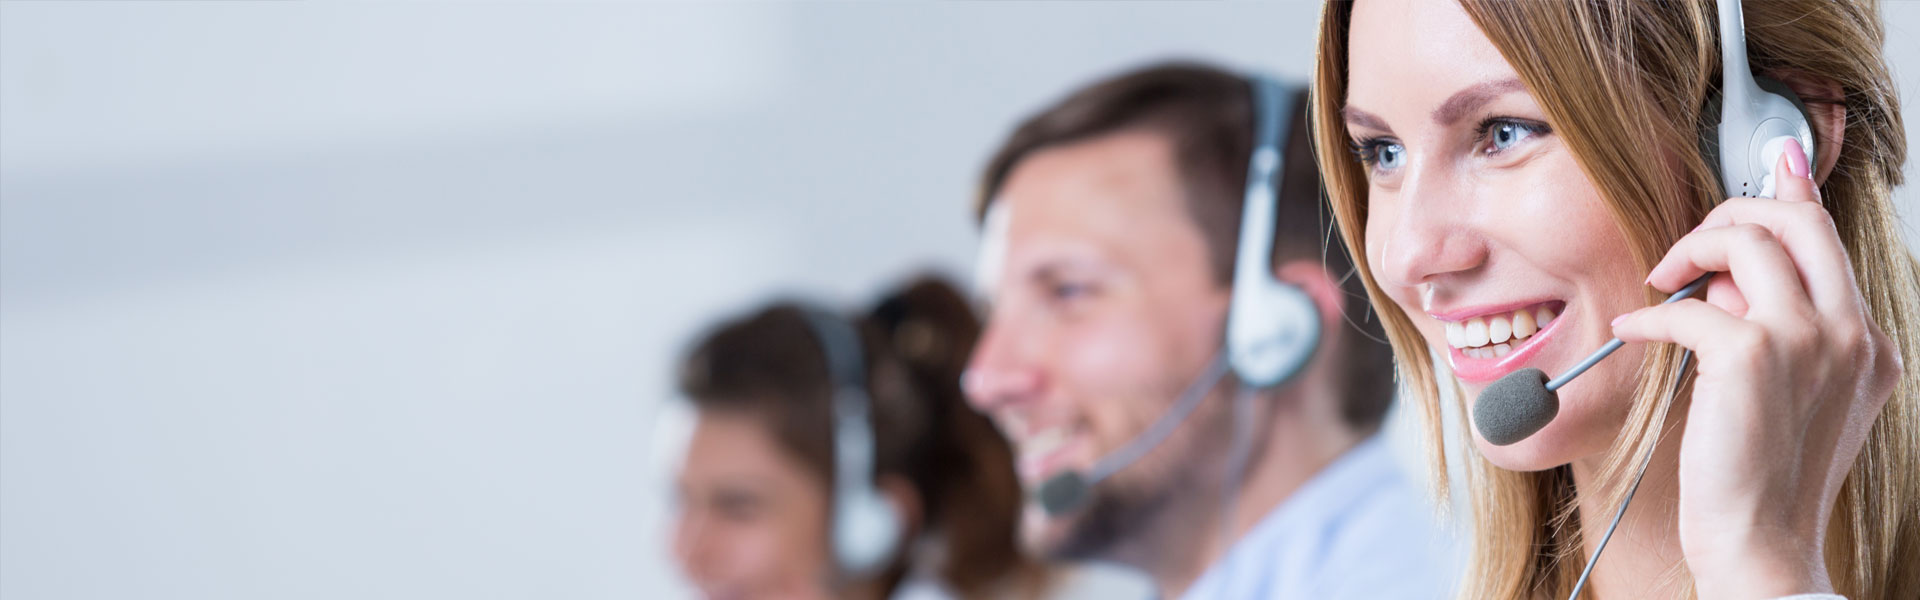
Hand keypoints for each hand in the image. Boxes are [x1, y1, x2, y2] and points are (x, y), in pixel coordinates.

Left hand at [1610, 139, 1901, 597]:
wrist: (1761, 543)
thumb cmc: (1764, 477)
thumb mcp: (1796, 396)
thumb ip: (1781, 332)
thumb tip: (1728, 279)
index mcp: (1869, 344)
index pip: (1831, 242)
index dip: (1796, 193)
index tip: (1777, 160)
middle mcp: (1851, 334)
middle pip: (1797, 222)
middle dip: (1732, 215)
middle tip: (1688, 250)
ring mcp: (1808, 341)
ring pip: (1749, 241)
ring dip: (1691, 250)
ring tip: (1661, 284)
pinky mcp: (1751, 358)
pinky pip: (1687, 308)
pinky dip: (1648, 316)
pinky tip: (1631, 333)